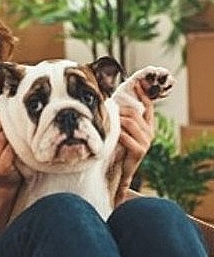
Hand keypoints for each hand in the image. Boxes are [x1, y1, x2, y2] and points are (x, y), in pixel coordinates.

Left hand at [116, 81, 154, 203]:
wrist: (118, 172)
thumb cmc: (117, 150)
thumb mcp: (120, 131)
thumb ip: (121, 118)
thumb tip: (111, 101)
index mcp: (147, 126)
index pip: (148, 107)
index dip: (143, 94)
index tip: (138, 83)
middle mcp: (149, 132)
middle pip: (133, 112)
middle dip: (118, 109)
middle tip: (106, 110)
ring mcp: (146, 141)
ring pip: (129, 122)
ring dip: (115, 120)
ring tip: (106, 122)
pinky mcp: (140, 150)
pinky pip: (125, 135)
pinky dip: (116, 133)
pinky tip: (110, 134)